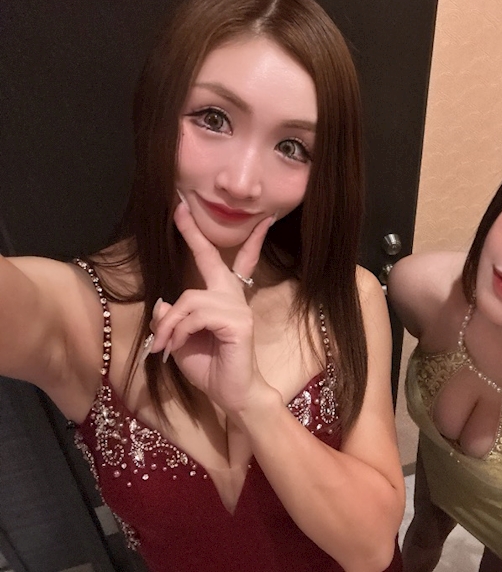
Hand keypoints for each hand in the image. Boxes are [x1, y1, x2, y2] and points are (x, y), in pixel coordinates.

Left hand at [149, 202, 274, 413]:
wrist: (233, 395)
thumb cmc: (211, 368)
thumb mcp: (181, 341)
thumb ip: (172, 320)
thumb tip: (162, 303)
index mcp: (221, 298)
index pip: (216, 261)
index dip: (201, 237)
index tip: (189, 211)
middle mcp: (232, 296)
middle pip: (211, 258)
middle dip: (194, 234)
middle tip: (179, 207)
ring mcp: (238, 307)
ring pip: (190, 298)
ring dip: (170, 324)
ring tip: (164, 345)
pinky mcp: (238, 321)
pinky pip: (196, 315)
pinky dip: (179, 331)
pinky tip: (175, 347)